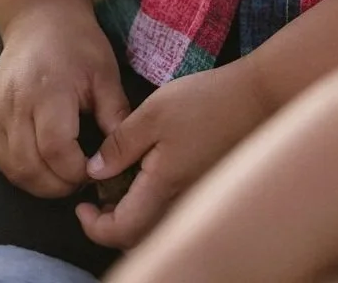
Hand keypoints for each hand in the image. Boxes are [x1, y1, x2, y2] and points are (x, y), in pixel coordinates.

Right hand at [0, 0, 130, 198]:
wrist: (39, 15)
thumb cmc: (77, 42)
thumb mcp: (105, 73)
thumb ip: (115, 114)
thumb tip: (125, 155)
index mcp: (49, 92)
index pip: (56, 150)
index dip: (76, 171)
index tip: (94, 170)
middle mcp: (18, 105)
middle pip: (29, 166)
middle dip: (57, 186)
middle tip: (80, 181)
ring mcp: (0, 110)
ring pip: (11, 167)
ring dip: (37, 184)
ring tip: (62, 178)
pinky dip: (19, 171)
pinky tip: (41, 168)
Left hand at [75, 56, 271, 248]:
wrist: (257, 98)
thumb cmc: (204, 102)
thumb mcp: (152, 113)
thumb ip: (120, 144)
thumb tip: (94, 173)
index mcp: (162, 189)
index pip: (119, 232)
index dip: (93, 227)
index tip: (81, 206)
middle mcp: (180, 205)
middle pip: (136, 239)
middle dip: (110, 227)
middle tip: (96, 199)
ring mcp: (195, 199)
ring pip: (154, 229)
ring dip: (131, 218)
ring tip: (119, 185)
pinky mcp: (205, 188)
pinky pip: (170, 214)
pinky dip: (151, 207)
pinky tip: (147, 176)